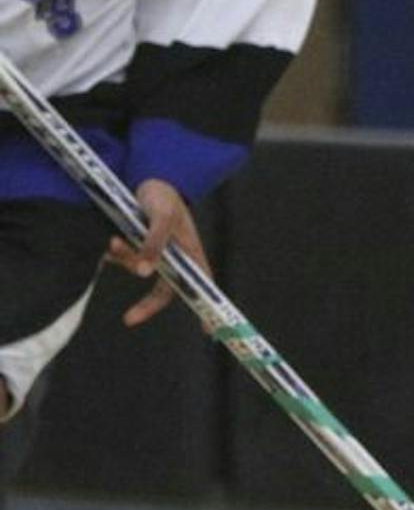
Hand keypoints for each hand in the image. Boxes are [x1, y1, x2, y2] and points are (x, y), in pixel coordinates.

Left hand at [106, 178, 204, 327]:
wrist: (145, 178)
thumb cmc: (164, 197)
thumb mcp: (162, 219)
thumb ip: (154, 244)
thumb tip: (143, 273)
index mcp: (191, 254)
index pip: (200, 287)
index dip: (204, 308)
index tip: (206, 331)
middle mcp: (174, 258)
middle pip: (163, 290)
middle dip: (145, 305)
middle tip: (128, 318)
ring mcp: (154, 253)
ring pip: (138, 270)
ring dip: (124, 260)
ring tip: (113, 241)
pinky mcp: (136, 246)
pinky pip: (124, 259)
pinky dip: (115, 254)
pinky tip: (110, 241)